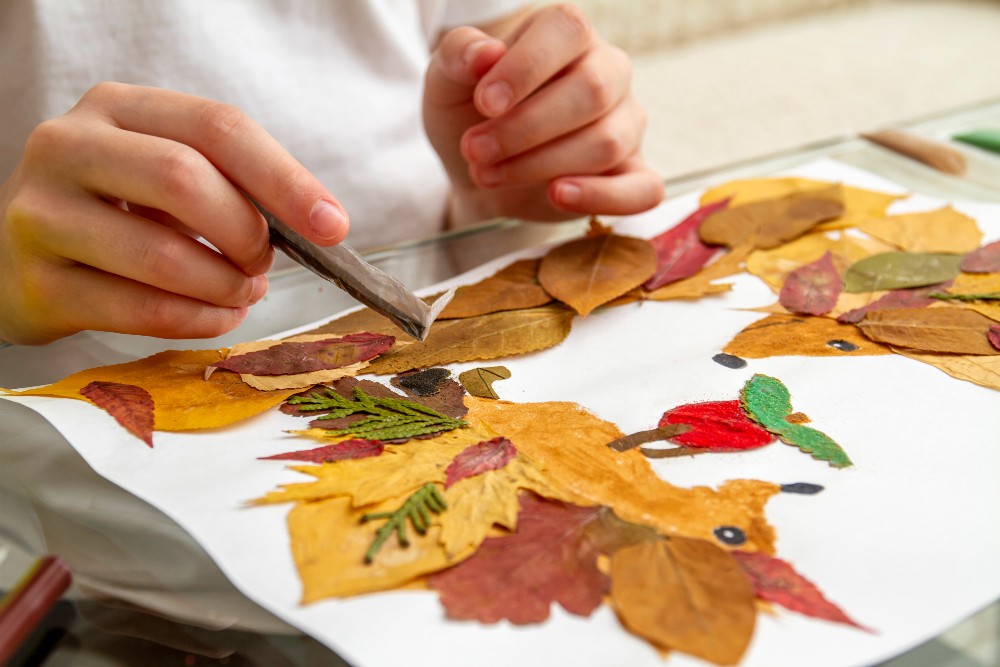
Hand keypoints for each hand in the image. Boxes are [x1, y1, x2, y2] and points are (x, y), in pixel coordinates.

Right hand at [0, 83, 348, 344]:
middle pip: (184, 178)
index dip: (284, 178)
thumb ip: (229, 183)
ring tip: (243, 293)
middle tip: (263, 264)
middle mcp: (67, 147)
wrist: (16, 256)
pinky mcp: (35, 284)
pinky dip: (200, 320)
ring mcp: (42, 215)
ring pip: (162, 254)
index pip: (216, 126)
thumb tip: (317, 224)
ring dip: (225, 285)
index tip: (333, 225)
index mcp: (116, 108)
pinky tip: (219, 316)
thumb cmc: (115, 210)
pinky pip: (141, 310)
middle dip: (246, 232)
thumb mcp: (162, 172)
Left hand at [423, 3, 663, 226]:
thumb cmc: (469, 112)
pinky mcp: (630, 173)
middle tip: (474, 149)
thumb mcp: (447, 79)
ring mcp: (626, 124)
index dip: (526, 67)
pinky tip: (558, 195)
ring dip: (540, 165)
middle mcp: (608, 72)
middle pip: (591, 91)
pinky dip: (603, 197)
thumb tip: (486, 54)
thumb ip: (459, 55)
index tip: (484, 103)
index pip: (567, 30)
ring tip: (488, 174)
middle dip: (525, 128)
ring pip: (607, 143)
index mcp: (568, 34)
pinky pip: (643, 189)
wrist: (479, 167)